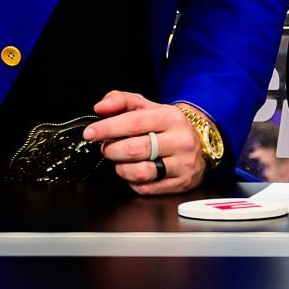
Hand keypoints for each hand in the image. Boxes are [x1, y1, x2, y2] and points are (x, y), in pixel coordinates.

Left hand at [83, 90, 206, 195]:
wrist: (199, 146)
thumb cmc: (166, 127)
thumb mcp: (148, 108)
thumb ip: (122, 101)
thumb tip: (101, 107)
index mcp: (171, 117)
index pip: (134, 122)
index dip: (108, 128)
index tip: (90, 133)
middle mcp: (180, 140)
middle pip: (134, 149)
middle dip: (111, 149)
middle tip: (106, 147)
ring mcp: (182, 164)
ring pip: (139, 172)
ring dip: (121, 167)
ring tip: (121, 160)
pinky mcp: (180, 183)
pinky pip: (145, 188)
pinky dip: (133, 181)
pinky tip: (135, 170)